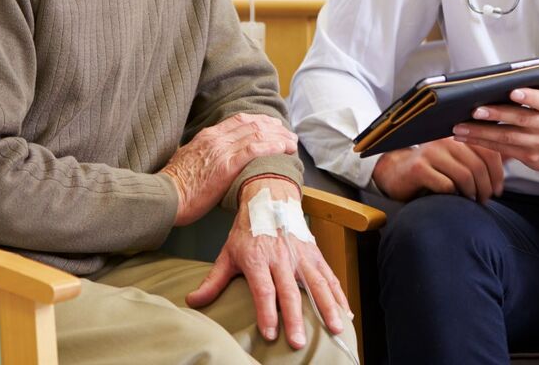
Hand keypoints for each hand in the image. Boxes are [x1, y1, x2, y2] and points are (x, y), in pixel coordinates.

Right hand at [162, 113, 297, 225]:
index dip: (260, 121)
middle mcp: (216, 138)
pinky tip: (285, 149)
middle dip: (274, 128)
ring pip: (258, 135)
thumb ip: (201, 154)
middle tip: (289, 134)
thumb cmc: (174, 186)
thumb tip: (209, 158)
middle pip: (253, 124)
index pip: (239, 120)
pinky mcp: (226, 166)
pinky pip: (255, 150)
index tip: (273, 126)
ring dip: (279, 137)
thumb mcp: (187, 161)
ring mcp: (222, 150)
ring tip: (293, 143)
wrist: (164, 196)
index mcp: (207, 136)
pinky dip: (273, 147)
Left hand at [186, 178, 350, 348]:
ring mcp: (301, 255)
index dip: (267, 312)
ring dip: (326, 307)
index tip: (270, 333)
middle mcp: (281, 257)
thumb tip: (193, 301)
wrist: (270, 197)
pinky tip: (346, 313)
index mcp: (258, 258)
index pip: (264, 289)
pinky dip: (339, 295)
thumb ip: (214, 280)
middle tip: (298, 341)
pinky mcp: (315, 253)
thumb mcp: (228, 252)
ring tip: (334, 329)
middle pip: (290, 291)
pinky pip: (329, 276)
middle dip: (295, 318)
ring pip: (317, 283)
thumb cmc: (248, 229)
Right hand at [371, 136, 503, 202]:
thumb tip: (512, 157)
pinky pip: (447, 185)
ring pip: (465, 176)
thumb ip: (479, 156)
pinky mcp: (419, 168)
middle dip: (486, 187)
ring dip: (473, 193)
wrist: (396, 173)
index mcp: (458, 135)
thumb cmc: (432, 168)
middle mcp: (445, 140)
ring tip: (473, 201)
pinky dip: (455, 195)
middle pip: (478, 165)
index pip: (488, 151)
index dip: (498, 173)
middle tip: (486, 200)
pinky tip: (455, 199)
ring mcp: (431, 152)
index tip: (499, 190)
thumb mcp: (456, 159)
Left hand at [453, 83, 538, 171]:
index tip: (512, 92)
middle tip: (475, 110)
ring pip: (508, 137)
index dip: (528, 97)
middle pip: (521, 119)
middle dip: (495, 115)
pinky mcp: (531, 157)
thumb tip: (503, 78)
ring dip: (481, 132)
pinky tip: (468, 137)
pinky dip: (482, 143)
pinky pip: (503, 150)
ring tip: (461, 126)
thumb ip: (535, 85)